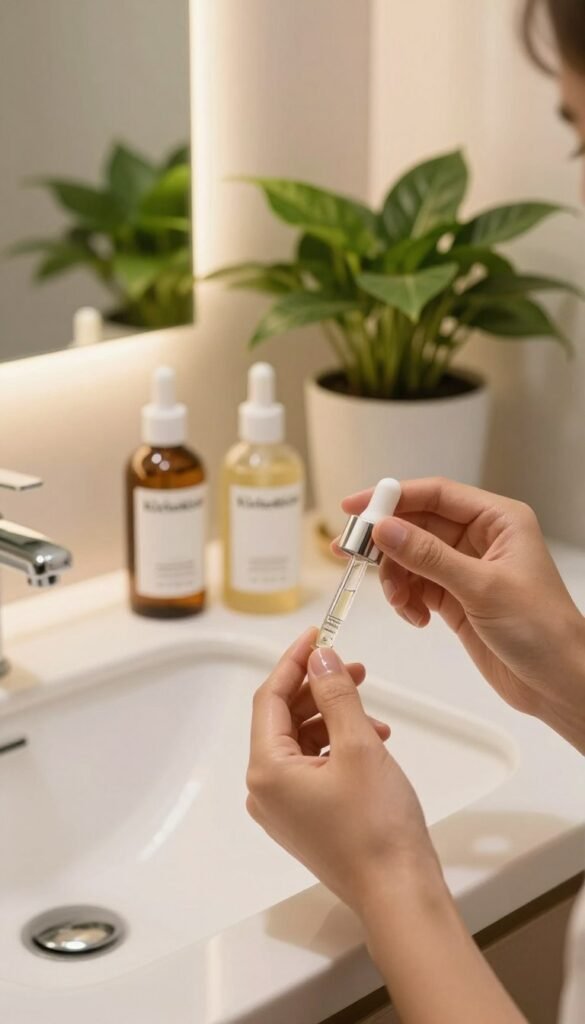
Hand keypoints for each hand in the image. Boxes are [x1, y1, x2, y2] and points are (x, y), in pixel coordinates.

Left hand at [246, 628, 439, 915]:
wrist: (399, 892)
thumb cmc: (377, 823)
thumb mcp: (359, 745)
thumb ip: (336, 693)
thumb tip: (320, 655)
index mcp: (266, 770)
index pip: (269, 698)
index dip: (293, 662)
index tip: (318, 633)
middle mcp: (264, 789)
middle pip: (284, 719)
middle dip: (319, 689)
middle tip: (356, 667)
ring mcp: (283, 808)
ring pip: (302, 742)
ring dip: (334, 717)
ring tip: (375, 714)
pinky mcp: (305, 819)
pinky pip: (313, 766)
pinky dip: (338, 746)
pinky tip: (373, 740)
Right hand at [342, 478, 584, 750]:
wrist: (558, 683)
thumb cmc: (543, 629)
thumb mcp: (481, 587)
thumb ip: (429, 557)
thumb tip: (385, 529)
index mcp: (497, 520)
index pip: (435, 494)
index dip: (392, 496)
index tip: (355, 507)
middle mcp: (480, 538)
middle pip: (416, 524)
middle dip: (385, 541)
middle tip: (351, 554)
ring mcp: (465, 569)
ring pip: (410, 558)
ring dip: (395, 578)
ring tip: (399, 601)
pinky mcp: (455, 599)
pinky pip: (415, 586)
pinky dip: (406, 599)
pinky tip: (416, 617)